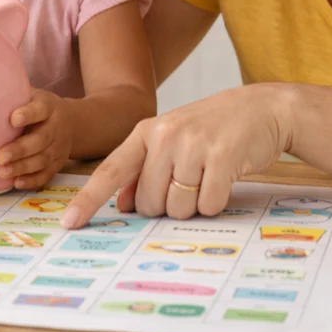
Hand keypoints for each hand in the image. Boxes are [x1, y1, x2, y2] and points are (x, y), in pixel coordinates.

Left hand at [0, 90, 72, 189]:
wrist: (70, 122)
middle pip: (41, 139)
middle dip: (20, 149)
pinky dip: (32, 180)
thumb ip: (13, 96)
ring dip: (23, 167)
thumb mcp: (31, 95)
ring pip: (43, 159)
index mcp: (48, 106)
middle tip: (0, 157)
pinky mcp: (58, 163)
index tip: (13, 119)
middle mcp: (56, 127)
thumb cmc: (38, 107)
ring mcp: (59, 147)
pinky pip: (47, 174)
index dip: (28, 114)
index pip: (40, 109)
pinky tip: (17, 182)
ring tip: (3, 172)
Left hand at [61, 83, 292, 227]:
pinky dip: (216, 202)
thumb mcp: (173, 139)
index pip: (111, 170)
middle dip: (167, 205)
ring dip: (193, 205)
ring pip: (177, 208)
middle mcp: (165, 136)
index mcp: (147, 131)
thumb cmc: (213, 128)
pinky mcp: (222, 157)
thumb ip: (144, 168)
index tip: (69, 223)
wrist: (262, 108)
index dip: (89, 199)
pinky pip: (208, 206)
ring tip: (208, 175)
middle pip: (149, 203)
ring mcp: (194, 146)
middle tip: (188, 181)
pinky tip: (225, 177)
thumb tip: (122, 205)